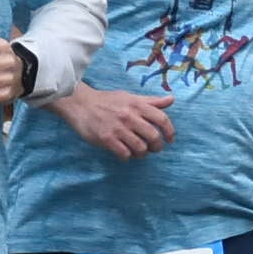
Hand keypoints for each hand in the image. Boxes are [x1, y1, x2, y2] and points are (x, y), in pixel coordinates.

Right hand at [54, 86, 175, 158]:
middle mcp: (129, 116)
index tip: (170, 139)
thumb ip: (151, 101)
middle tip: (154, 148)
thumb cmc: (107, 101)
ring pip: (140, 148)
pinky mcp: (106, 139)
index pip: (162, 119)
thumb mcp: (130, 97)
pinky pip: (124, 154)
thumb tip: (172, 99)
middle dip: (157, 146)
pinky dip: (128, 156)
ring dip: (143, 153)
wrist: (81, 104)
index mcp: (137, 105)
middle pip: (153, 136)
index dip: (169, 131)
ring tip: (139, 152)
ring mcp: (118, 128)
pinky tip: (125, 153)